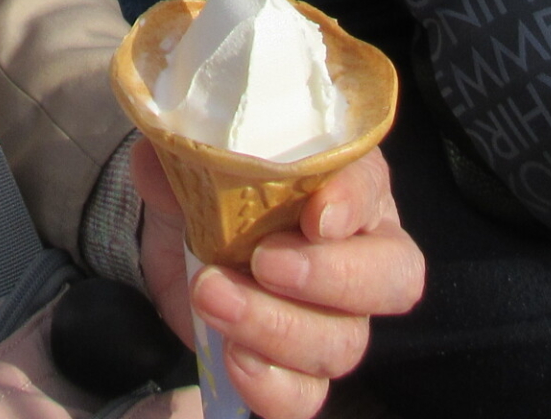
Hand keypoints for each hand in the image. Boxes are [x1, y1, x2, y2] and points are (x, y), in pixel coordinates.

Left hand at [135, 141, 421, 418]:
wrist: (182, 244)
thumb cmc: (213, 187)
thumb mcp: (193, 162)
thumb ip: (184, 157)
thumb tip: (158, 159)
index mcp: (346, 185)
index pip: (372, 186)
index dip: (353, 200)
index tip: (316, 213)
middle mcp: (361, 253)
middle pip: (392, 277)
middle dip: (331, 274)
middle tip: (265, 261)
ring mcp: (337, 320)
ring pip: (344, 341)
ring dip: (277, 325)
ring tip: (213, 297)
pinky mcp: (299, 371)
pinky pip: (307, 396)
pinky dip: (273, 386)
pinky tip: (235, 360)